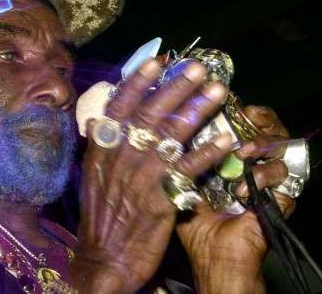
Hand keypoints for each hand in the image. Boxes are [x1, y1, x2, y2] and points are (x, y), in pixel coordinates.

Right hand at [71, 59, 231, 293]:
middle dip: (174, 88)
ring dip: (196, 110)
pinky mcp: (159, 198)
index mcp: (102, 150)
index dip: (138, 83)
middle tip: (196, 68)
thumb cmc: (101, 217)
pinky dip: (207, 153)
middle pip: (150, 114)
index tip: (156, 62)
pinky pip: (187, 169)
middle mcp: (119, 157)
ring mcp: (139, 177)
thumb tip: (103, 122)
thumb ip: (104, 148)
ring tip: (217, 91)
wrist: (103, 259)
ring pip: (170, 136)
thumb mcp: (94, 177)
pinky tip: (226, 139)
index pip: (119, 108)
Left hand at [176, 106, 295, 293]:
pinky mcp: (282, 195)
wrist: (213, 254)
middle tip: (244, 115)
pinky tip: (245, 190)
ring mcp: (267, 175)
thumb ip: (174, 150)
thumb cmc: (191, 219)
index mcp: (224, 151)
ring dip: (258, 143)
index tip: (217, 95)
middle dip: (253, 116)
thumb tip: (161, 118)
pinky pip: (282, 174)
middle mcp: (248, 159)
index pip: (235, 116)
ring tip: (242, 151)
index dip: (229, 105)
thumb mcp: (177, 178)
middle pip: (261, 122)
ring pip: (277, 142)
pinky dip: (263, 177)